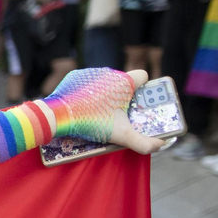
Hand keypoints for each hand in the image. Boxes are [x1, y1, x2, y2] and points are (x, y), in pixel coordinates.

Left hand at [39, 67, 164, 153]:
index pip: (143, 76)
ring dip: (106, 94)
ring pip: (106, 82)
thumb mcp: (121, 135)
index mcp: (124, 81)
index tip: (140, 101)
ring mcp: (91, 73)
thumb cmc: (91, 122)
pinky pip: (88, 83)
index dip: (145, 88)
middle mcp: (109, 72)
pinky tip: (85, 106)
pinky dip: (89, 92)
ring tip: (101, 111)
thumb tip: (160, 145)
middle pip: (124, 82)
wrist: (57, 116)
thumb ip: (143, 142)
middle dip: (124, 96)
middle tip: (120, 113)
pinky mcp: (75, 76)